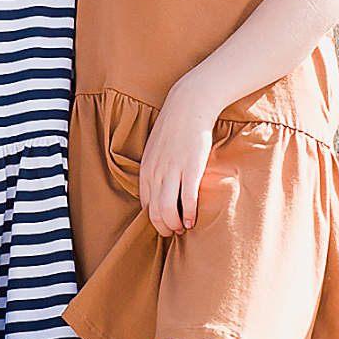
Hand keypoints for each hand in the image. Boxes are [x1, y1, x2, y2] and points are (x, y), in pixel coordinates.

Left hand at [138, 84, 218, 236]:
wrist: (189, 106)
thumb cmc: (174, 129)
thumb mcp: (156, 150)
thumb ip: (156, 170)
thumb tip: (159, 190)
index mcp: (146, 170)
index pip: (146, 206)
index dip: (155, 221)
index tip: (166, 226)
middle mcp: (155, 173)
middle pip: (154, 212)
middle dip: (164, 228)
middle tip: (174, 233)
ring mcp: (172, 171)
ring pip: (167, 210)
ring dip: (175, 225)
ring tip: (184, 228)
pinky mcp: (191, 168)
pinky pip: (187, 199)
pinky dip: (189, 214)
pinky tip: (193, 220)